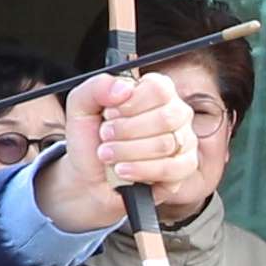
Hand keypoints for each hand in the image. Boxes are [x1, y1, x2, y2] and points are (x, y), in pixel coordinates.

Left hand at [41, 68, 201, 227]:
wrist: (89, 177)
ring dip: (128, 152)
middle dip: (126, 131)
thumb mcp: (81, 108)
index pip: (158, 88)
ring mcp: (184, 141)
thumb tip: (123, 88)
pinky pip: (172, 169)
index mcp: (155, 92)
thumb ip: (96, 88)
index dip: (130, 104)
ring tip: (108, 155)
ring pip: (166, 144)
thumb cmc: (91, 141)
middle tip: (105, 137)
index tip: (109, 114)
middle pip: (166, 117)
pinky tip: (123, 170)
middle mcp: (175, 113)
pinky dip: (141, 170)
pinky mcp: (184, 168)